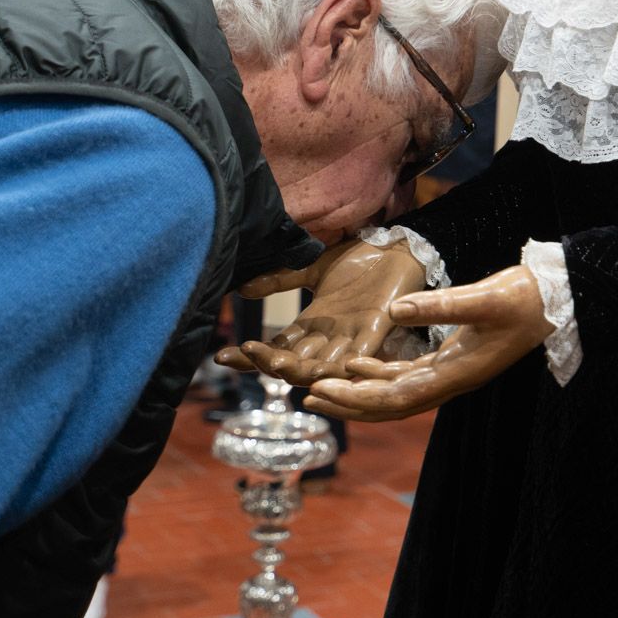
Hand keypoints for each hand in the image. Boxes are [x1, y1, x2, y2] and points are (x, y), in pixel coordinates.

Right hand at [217, 235, 426, 383]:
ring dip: (298, 369)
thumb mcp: (311, 267)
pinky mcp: (377, 328)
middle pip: (293, 363)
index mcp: (312, 324)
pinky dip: (343, 365)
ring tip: (275, 362)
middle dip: (268, 362)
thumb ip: (279, 279)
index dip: (251, 355)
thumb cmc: (358, 259)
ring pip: (320, 366)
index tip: (221, 356)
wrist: (395, 245)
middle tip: (247, 352)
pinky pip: (360, 355)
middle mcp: (330, 337)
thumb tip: (241, 287)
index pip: (276, 347)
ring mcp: (353, 336)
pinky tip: (325, 372)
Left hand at [302, 265, 549, 422]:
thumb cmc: (524, 298)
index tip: (320, 393)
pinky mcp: (451, 359)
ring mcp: (450, 372)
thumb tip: (395, 311)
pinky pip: (407, 374)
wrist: (553, 299)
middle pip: (390, 404)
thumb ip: (441, 305)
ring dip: (358, 391)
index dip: (356, 399)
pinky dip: (379, 373)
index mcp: (456, 374)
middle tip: (307, 398)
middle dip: (348, 403)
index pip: (396, 397)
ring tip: (321, 387)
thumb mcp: (484, 297)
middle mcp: (450, 381)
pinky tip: (357, 364)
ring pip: (395, 392)